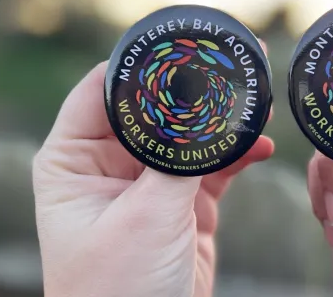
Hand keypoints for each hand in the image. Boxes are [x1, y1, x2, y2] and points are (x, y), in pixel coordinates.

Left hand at [32, 61, 273, 296]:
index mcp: (72, 161)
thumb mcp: (147, 216)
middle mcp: (105, 168)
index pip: (104, 91)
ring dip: (221, 125)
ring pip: (187, 139)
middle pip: (152, 111)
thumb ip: (178, 155)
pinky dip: (235, 157)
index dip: (144, 71)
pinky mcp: (179, 209)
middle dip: (194, 95)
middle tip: (234, 79)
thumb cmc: (118, 292)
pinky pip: (210, 169)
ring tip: (259, 107)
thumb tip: (207, 102)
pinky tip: (260, 147)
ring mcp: (145, 188)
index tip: (188, 59)